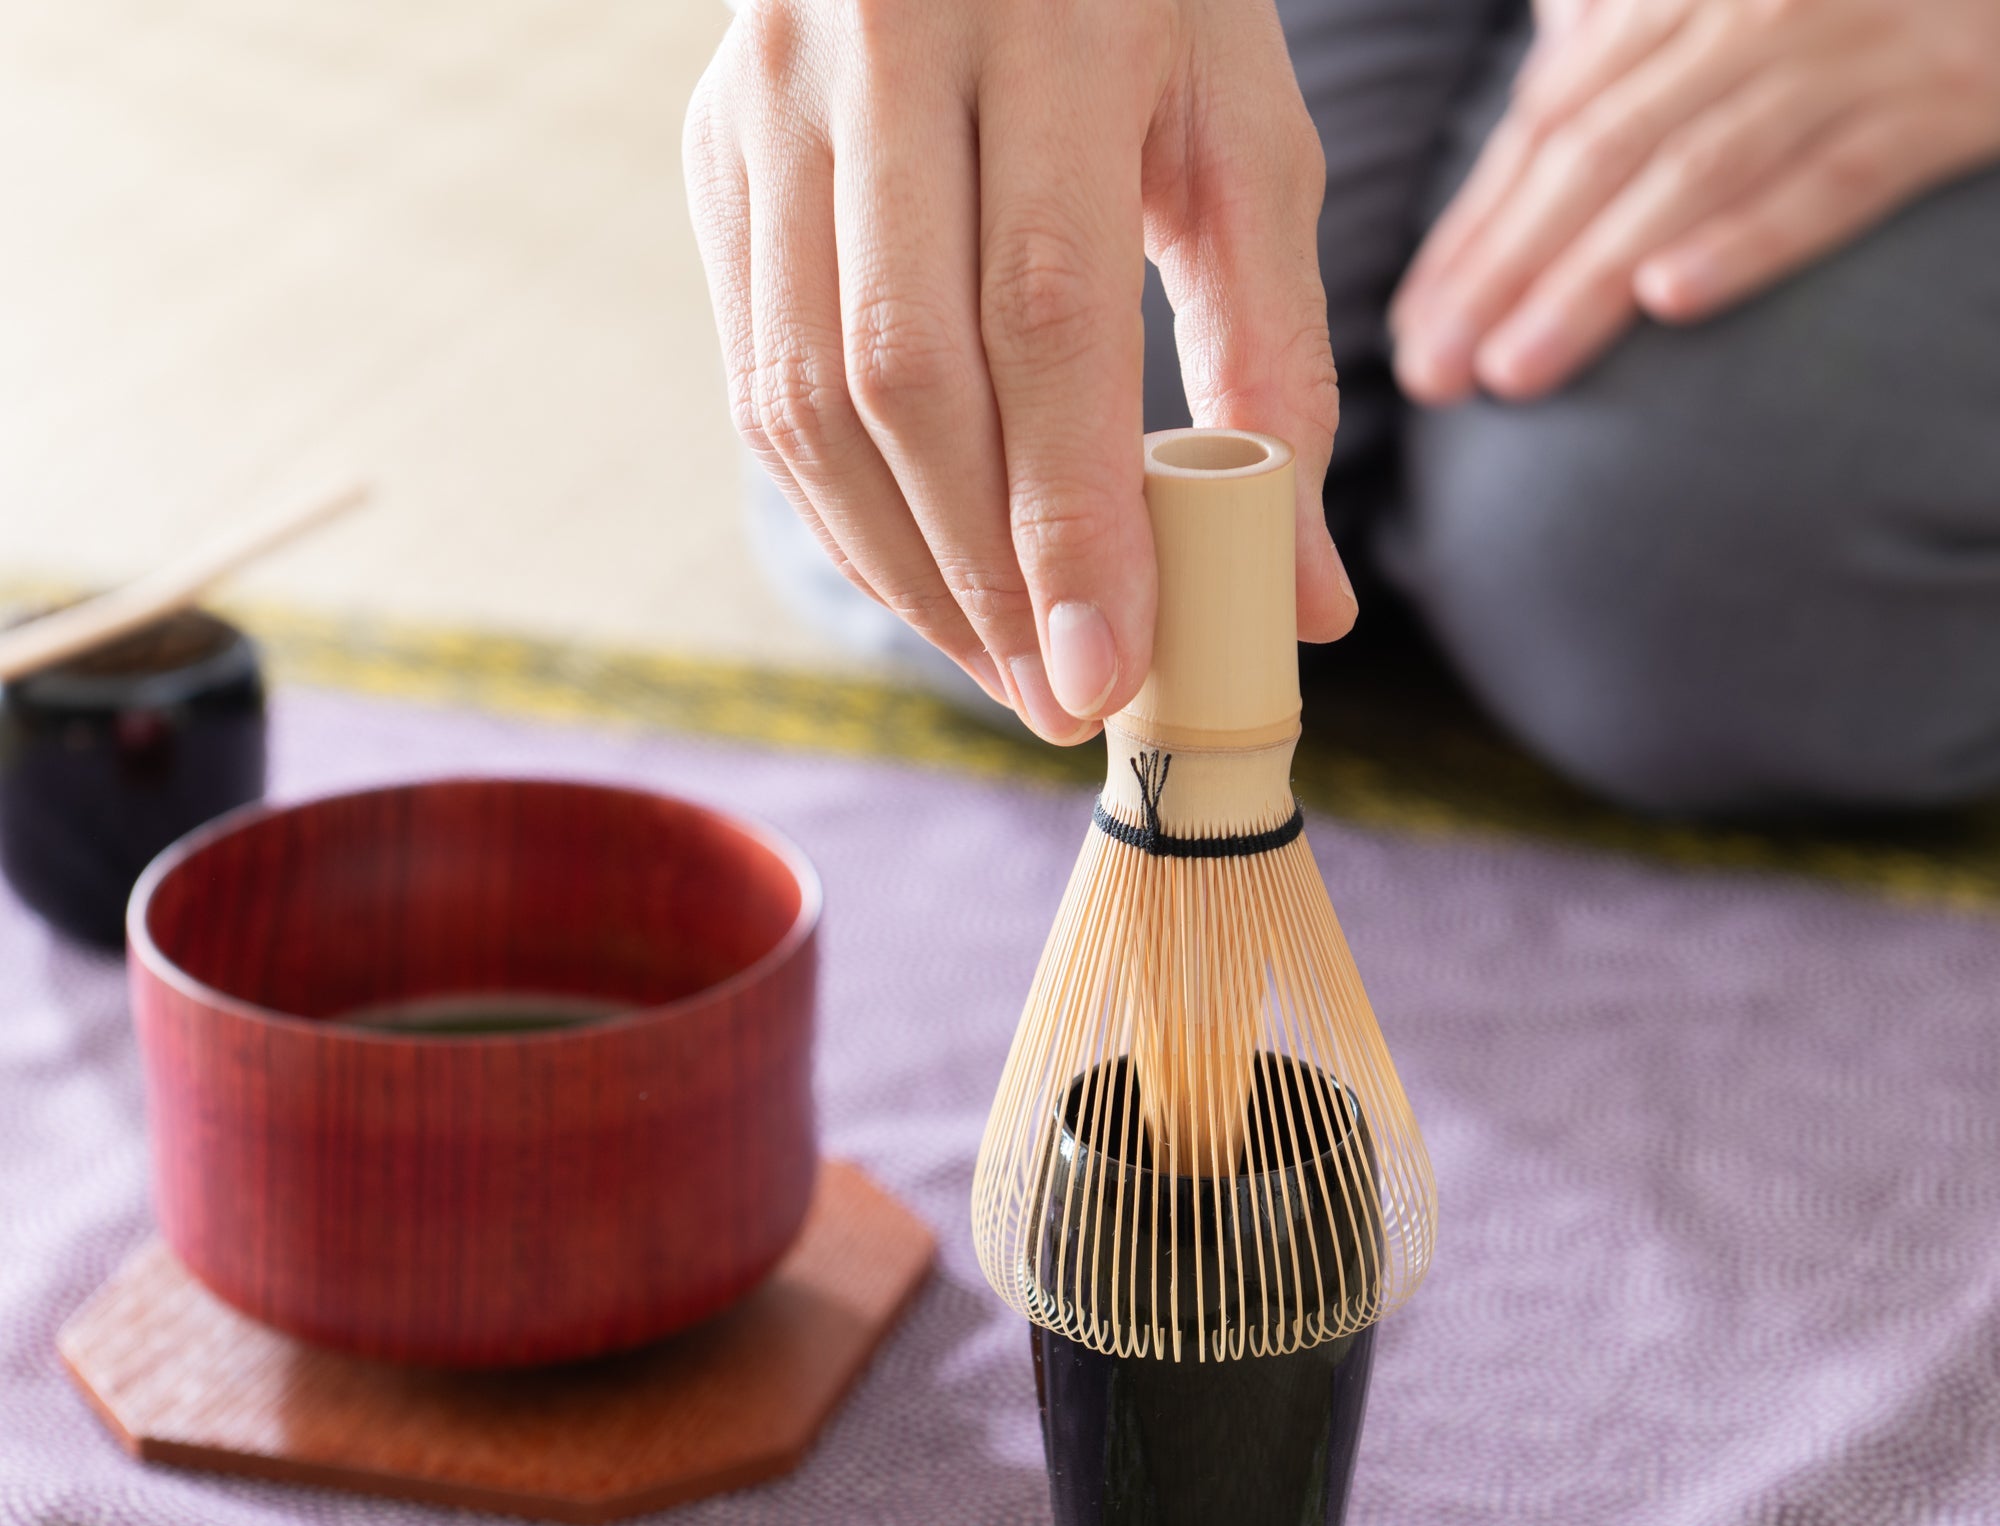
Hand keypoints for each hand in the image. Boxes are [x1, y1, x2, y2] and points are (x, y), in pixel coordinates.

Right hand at [684, 0, 1355, 743]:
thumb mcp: (1245, 134)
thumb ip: (1277, 360)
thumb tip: (1304, 599)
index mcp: (1048, 16)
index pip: (1042, 314)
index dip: (1068, 517)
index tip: (1107, 671)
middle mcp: (880, 45)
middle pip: (903, 374)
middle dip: (981, 574)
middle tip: (1058, 698)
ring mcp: (772, 103)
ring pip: (802, 397)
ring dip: (902, 569)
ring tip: (999, 666)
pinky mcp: (720, 159)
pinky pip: (758, 380)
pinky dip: (842, 512)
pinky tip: (923, 582)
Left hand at [1391, 0, 1999, 404]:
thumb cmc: (1860, 1)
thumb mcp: (1735, 0)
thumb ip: (1636, 24)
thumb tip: (1550, 64)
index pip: (1549, 121)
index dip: (1474, 227)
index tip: (1413, 325)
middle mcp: (1758, 6)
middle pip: (1598, 151)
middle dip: (1501, 269)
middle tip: (1433, 376)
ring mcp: (1855, 44)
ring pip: (1692, 171)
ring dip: (1590, 278)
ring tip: (1513, 373)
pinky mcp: (1947, 99)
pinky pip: (1837, 176)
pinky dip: (1751, 235)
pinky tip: (1672, 299)